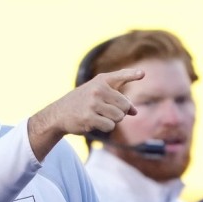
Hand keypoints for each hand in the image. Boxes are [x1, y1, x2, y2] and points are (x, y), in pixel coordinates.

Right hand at [27, 68, 143, 158]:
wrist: (59, 113)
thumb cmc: (83, 102)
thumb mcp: (99, 94)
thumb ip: (119, 99)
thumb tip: (135, 112)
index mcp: (101, 80)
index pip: (120, 76)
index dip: (132, 75)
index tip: (142, 74)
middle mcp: (98, 90)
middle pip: (125, 105)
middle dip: (120, 112)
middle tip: (107, 111)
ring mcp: (93, 104)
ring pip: (119, 117)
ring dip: (113, 121)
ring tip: (100, 117)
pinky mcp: (88, 117)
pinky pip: (109, 126)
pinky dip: (105, 127)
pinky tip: (94, 122)